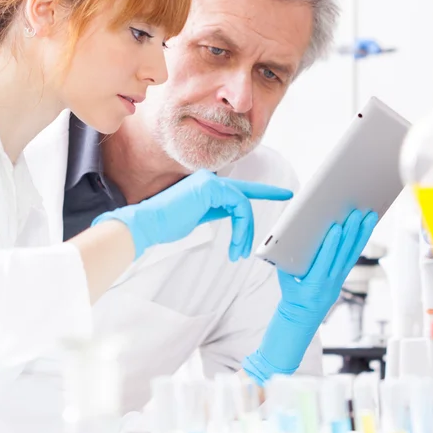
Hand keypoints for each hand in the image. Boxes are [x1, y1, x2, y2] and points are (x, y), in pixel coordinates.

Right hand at [92, 169, 292, 260]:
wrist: (149, 224)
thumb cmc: (167, 223)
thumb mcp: (198, 217)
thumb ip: (216, 211)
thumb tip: (232, 214)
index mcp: (206, 186)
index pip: (238, 189)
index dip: (263, 191)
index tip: (283, 193)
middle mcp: (210, 179)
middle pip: (243, 198)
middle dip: (257, 213)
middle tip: (261, 231)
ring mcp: (211, 181)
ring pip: (243, 204)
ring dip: (245, 231)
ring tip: (239, 252)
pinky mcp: (211, 187)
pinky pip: (239, 206)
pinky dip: (242, 227)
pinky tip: (236, 243)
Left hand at [243, 209, 377, 384]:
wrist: (292, 320)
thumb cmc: (296, 292)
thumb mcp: (306, 274)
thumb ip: (310, 255)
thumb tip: (304, 226)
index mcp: (335, 275)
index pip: (351, 252)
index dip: (361, 235)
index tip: (367, 216)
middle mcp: (336, 278)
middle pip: (350, 250)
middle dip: (358, 230)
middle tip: (364, 209)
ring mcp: (328, 280)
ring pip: (343, 254)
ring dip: (350, 234)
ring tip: (355, 215)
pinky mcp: (317, 282)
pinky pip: (326, 260)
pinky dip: (331, 245)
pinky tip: (335, 230)